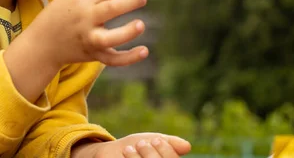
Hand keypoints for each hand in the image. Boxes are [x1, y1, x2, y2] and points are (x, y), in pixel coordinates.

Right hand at [3, 0, 147, 102]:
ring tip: (140, 24)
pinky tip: (144, 50)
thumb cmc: (58, 17)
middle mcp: (86, 21)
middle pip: (110, 9)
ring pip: (111, 38)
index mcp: (81, 3)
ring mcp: (90, 40)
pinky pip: (113, 59)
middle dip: (129, 2)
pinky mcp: (94, 55)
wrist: (42, 45)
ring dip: (127, 32)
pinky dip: (129, 57)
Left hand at [73, 133, 190, 157]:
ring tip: (129, 148)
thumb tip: (187, 146)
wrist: (106, 155)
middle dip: (152, 155)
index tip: (156, 139)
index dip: (167, 152)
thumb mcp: (150, 142)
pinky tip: (123, 154)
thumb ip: (168, 144)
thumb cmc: (133, 149)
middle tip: (142, 143)